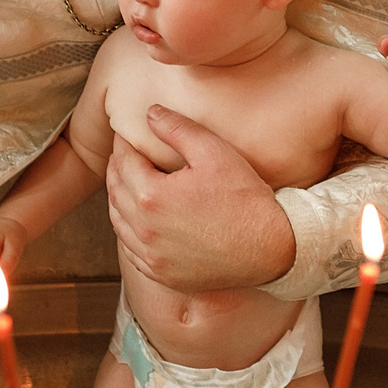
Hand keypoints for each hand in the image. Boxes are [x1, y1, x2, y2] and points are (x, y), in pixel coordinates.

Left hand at [105, 106, 293, 291]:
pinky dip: (127, 231)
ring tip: (126, 182)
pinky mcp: (162, 274)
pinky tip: (136, 220)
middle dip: (116, 168)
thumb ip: (178, 129)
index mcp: (152, 196)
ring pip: (118, 222)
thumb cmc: (245, 200)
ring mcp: (152, 256)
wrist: (271, 248)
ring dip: (118, 199)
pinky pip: (131, 251)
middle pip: (116, 191)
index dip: (123, 144)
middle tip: (122, 154)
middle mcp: (145, 229)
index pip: (124, 162)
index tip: (125, 134)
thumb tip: (150, 114)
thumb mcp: (214, 153)